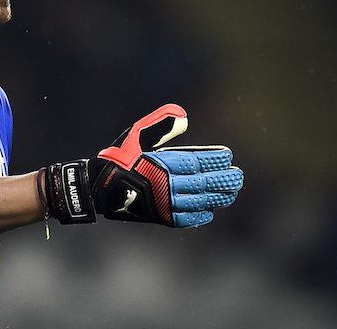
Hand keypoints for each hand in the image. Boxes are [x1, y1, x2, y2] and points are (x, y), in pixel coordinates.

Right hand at [43, 104, 243, 227]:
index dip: (214, 159)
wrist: (98, 186)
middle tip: (237, 176)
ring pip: (198, 202)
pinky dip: (198, 216)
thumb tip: (184, 116)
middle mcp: (165, 185)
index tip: (228, 156)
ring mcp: (163, 204)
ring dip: (217, 198)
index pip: (197, 161)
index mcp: (162, 164)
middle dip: (222, 179)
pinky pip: (184, 219)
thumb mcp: (138, 133)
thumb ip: (161, 123)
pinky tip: (209, 211)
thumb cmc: (120, 156)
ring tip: (231, 193)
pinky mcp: (159, 217)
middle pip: (202, 183)